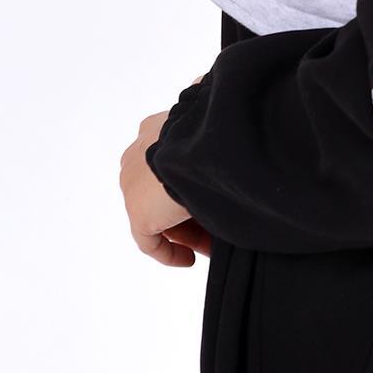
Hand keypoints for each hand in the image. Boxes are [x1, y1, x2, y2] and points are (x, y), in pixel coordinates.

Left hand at [121, 76, 212, 264]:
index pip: (170, 157)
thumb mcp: (219, 124)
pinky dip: (170, 251)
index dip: (194, 178)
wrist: (204, 146)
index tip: (217, 191)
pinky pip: (149, 241)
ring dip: (185, 227)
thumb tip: (238, 113)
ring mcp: (134, 185)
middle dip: (189, 205)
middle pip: (162, 187)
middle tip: (217, 220)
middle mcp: (138, 153)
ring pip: (158, 212)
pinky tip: (189, 258)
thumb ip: (220, 129)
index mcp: (157, 125)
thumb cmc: (219, 129)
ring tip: (213, 241)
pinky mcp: (137, 213)